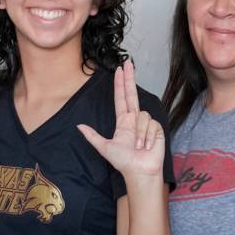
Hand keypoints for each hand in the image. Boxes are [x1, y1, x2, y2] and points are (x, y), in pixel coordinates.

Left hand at [76, 61, 164, 180]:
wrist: (140, 172)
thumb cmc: (124, 161)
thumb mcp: (104, 147)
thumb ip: (92, 136)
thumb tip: (78, 126)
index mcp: (123, 121)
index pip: (121, 98)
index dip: (120, 84)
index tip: (119, 70)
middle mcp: (134, 119)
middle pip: (132, 94)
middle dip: (130, 78)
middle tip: (128, 63)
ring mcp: (146, 123)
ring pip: (142, 116)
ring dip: (139, 134)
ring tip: (138, 147)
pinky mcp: (156, 128)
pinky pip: (151, 125)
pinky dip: (148, 137)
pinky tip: (147, 146)